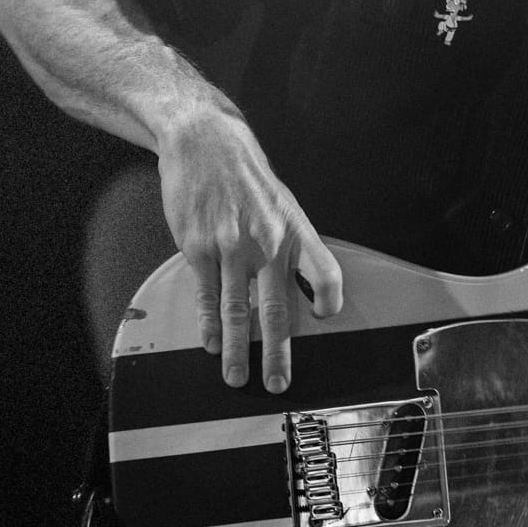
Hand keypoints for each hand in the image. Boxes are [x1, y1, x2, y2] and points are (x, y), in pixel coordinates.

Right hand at [157, 102, 342, 392]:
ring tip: (237, 377)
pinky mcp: (199, 247)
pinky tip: (210, 344)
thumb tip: (303, 288)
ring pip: (238, 310)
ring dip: (237, 350)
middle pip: (279, 308)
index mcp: (296, 229)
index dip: (329, 300)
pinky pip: (207, 296)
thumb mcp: (283, 204)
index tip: (324, 319)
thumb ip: (293, 245)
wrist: (205, 143)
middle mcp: (268, 240)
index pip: (325, 274)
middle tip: (279, 383)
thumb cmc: (247, 177)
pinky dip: (209, 325)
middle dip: (278, 352)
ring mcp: (231, 245)